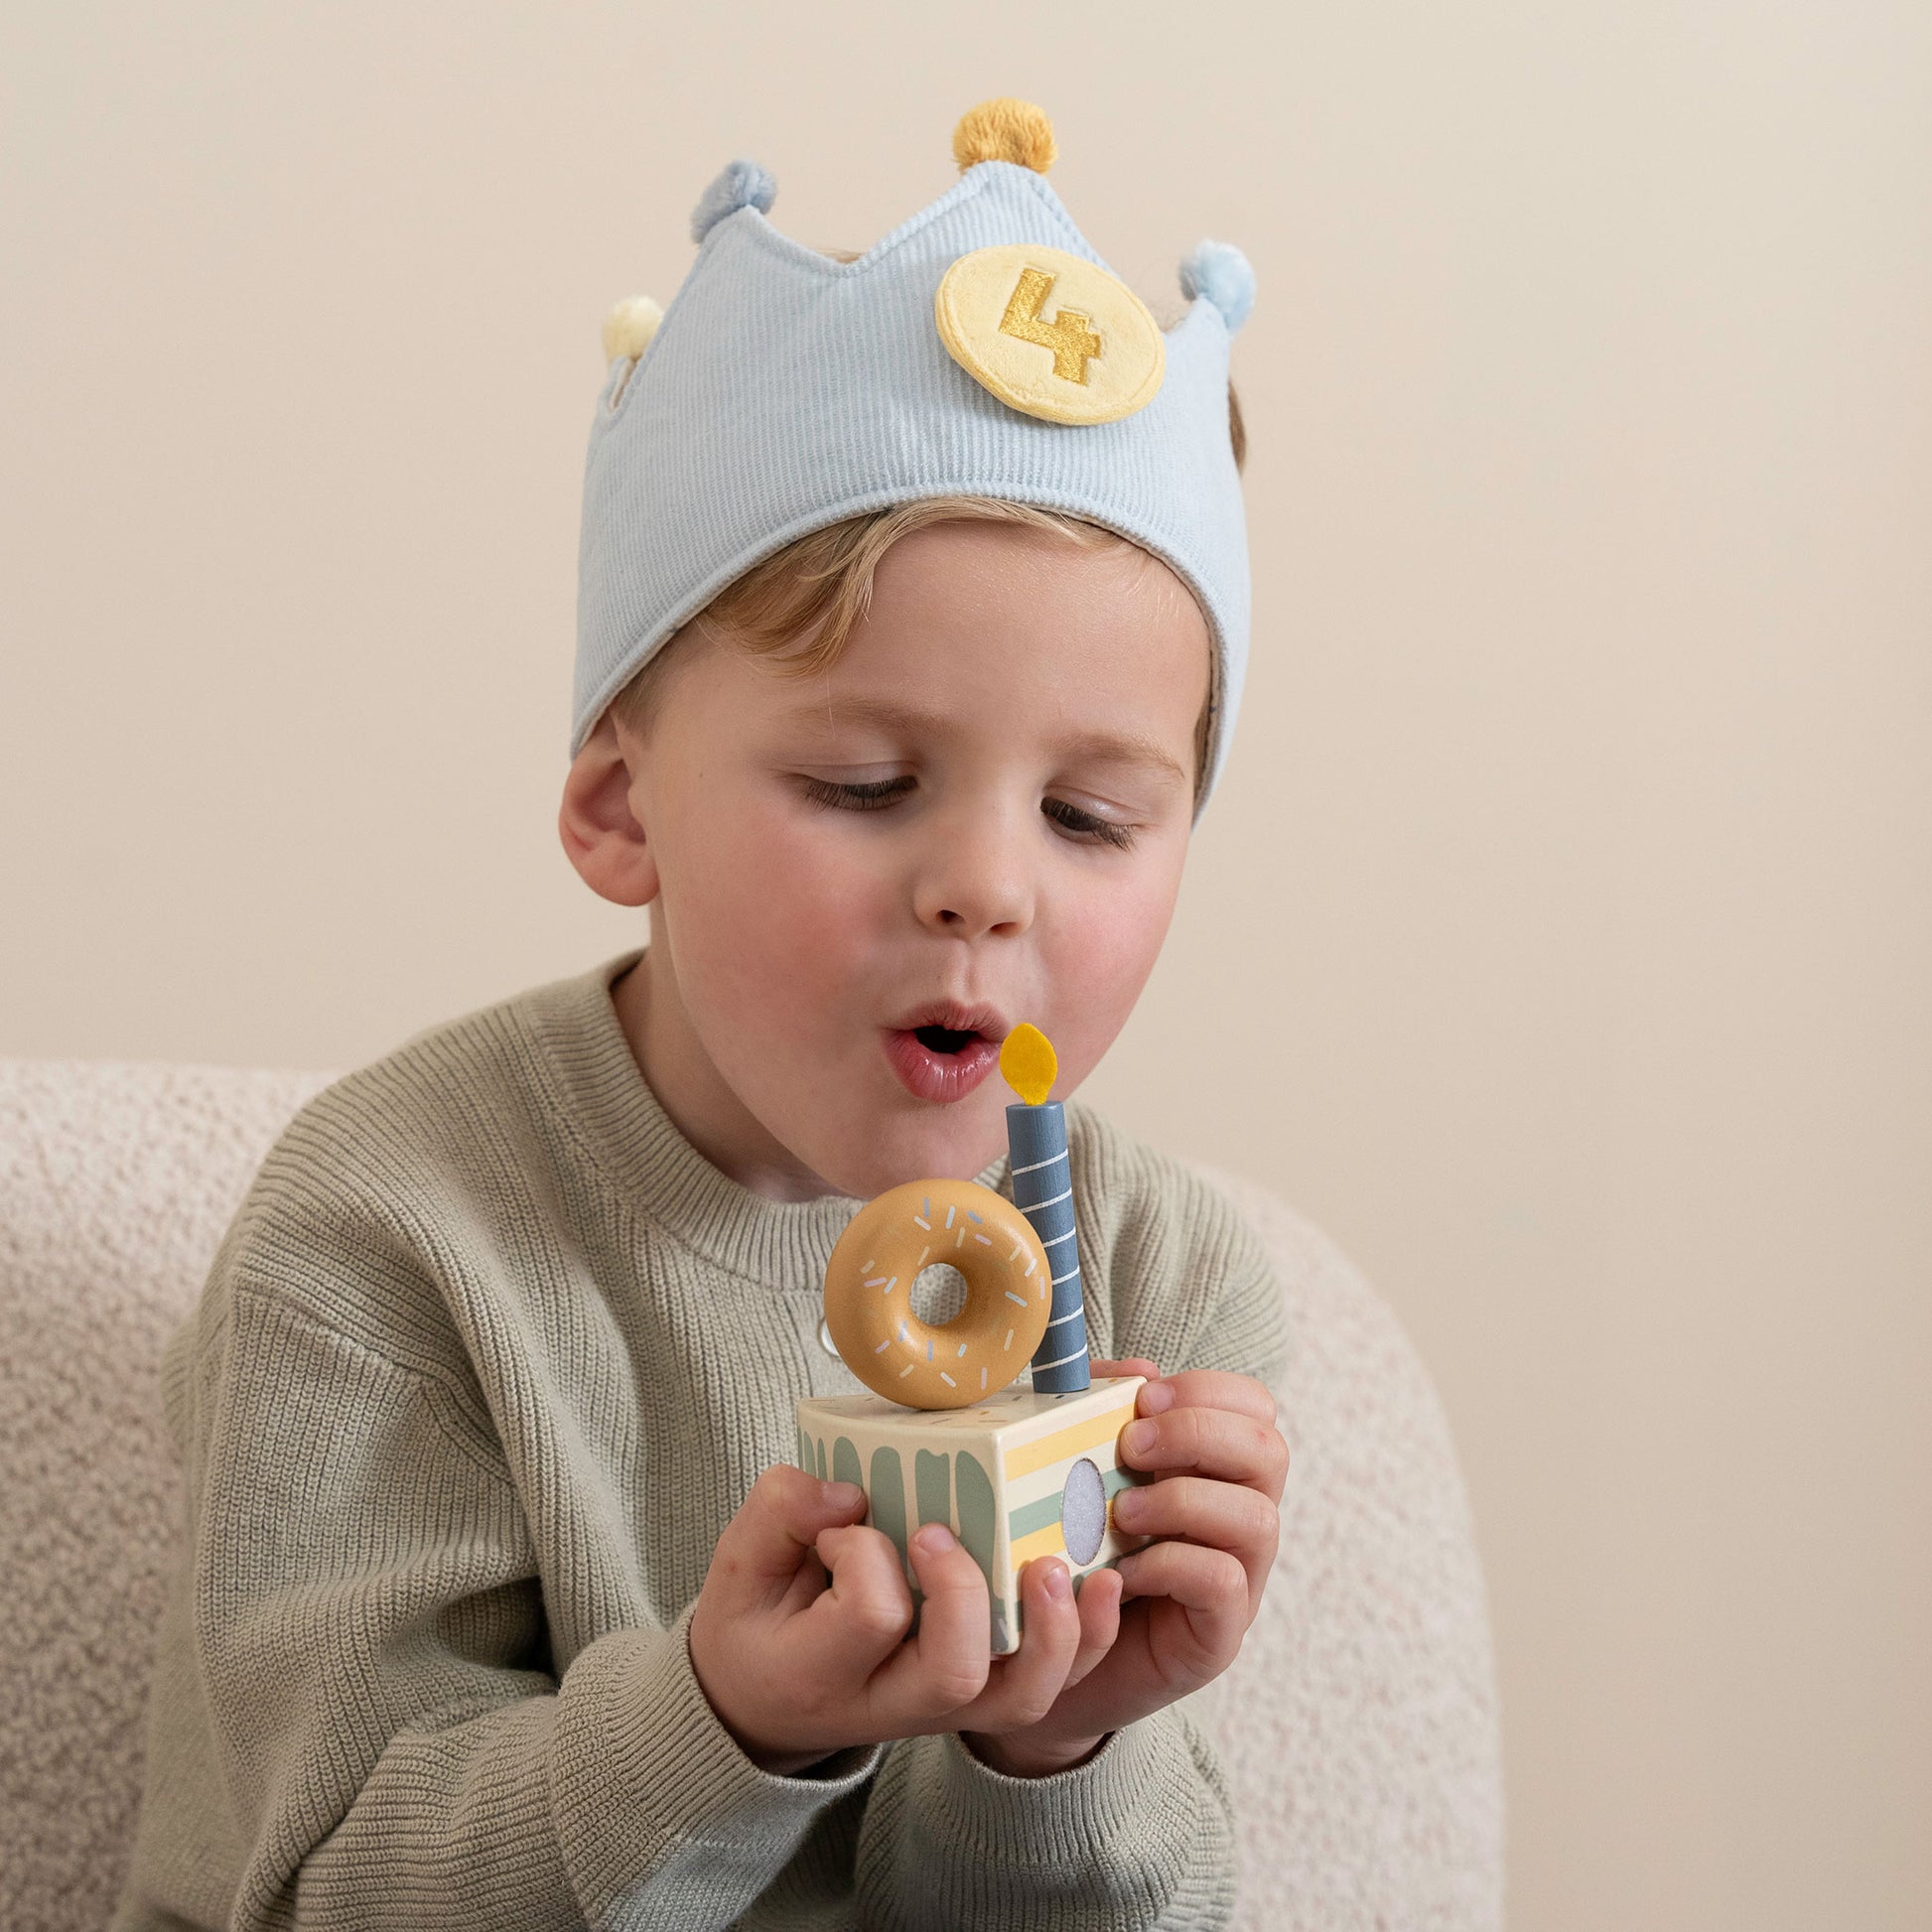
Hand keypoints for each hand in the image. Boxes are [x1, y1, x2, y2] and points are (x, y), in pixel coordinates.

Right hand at [687, 1464, 1119, 1774]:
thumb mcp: (737, 1569)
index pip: (870, 1616)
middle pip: (956, 1671)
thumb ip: (780, 1513)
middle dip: (964, 1594)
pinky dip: (1088, 1639)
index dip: (866, 1553)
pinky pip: (1050, 1687)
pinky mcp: (980, 1698)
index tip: (845, 1518)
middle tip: (938, 1533)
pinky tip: (1100, 1578)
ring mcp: (945, 1710)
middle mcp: (892, 1705)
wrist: (763, 1706)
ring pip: (1021, 1697)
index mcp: (821, 1671)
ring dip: (1051, 1629)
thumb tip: (849, 1491)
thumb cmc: (756, 1626)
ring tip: (1052, 1563)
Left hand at [962, 1357, 1288, 1777]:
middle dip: (1196, 1434)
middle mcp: (1243, 1518)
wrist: (1044, 1661)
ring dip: (1182, 1500)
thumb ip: (1099, 1416)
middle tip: (1128, 1448)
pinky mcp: (1219, 1634)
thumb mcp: (1076, 1473)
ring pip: (1257, 1517)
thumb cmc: (1070, 1550)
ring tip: (1119, 1513)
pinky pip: (1223, 1582)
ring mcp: (1241, 1579)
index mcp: (1218, 1469)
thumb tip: (1129, 1371)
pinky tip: (1123, 1569)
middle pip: (1269, 1452)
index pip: (1255, 1408)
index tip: (1142, 1398)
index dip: (1207, 1391)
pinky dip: (1171, 1564)